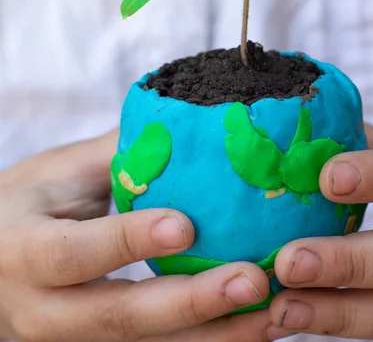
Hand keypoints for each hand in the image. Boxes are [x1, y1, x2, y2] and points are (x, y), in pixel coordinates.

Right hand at [0, 132, 272, 341]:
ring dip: (217, 336)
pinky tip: (260, 326)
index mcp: (23, 253)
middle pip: (120, 317)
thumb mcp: (59, 171)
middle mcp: (44, 311)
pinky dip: (212, 341)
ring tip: (277, 314)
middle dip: (192, 304)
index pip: (74, 253)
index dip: (129, 241)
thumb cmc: (27, 204)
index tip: (187, 226)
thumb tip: (191, 122)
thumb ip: (119, 154)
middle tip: (253, 282)